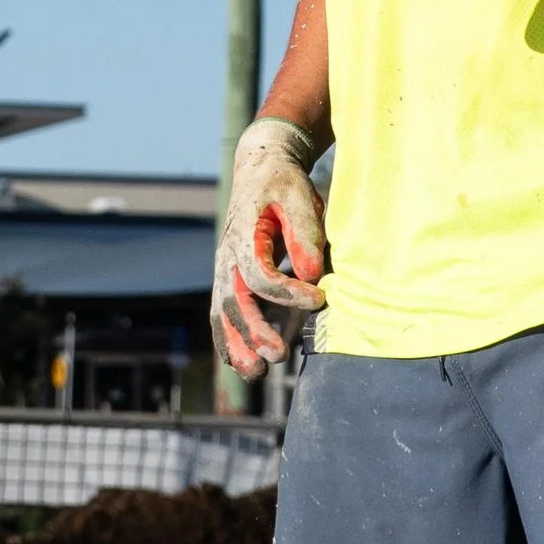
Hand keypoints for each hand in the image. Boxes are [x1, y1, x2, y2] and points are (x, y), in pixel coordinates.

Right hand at [213, 117, 328, 374]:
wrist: (260, 169)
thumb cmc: (284, 184)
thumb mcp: (299, 197)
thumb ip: (305, 234)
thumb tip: (312, 273)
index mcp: (244, 234)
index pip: (260, 274)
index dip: (288, 293)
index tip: (320, 299)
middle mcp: (228, 255)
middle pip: (234, 301)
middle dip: (254, 331)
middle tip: (277, 356)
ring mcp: (225, 269)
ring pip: (223, 313)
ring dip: (236, 345)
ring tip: (255, 373)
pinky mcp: (231, 279)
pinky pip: (223, 314)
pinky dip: (229, 340)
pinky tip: (242, 364)